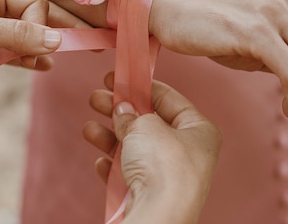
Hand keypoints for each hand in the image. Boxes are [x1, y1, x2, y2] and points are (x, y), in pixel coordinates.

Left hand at [0, 0, 82, 95]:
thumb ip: (17, 35)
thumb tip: (57, 41)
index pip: (31, 3)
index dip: (41, 26)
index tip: (44, 49)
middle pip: (34, 15)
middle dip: (55, 32)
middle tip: (90, 44)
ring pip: (27, 33)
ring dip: (40, 48)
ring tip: (56, 62)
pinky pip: (15, 48)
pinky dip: (27, 58)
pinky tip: (41, 67)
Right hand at [83, 73, 221, 223]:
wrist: (160, 215)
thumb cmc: (163, 166)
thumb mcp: (145, 126)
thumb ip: (131, 113)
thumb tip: (122, 107)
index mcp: (199, 130)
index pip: (169, 99)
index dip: (141, 85)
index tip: (118, 77)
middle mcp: (189, 153)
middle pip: (149, 123)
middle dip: (120, 110)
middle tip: (97, 98)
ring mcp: (171, 176)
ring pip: (137, 149)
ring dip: (111, 137)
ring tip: (89, 128)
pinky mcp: (154, 196)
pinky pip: (131, 175)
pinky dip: (114, 167)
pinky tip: (101, 162)